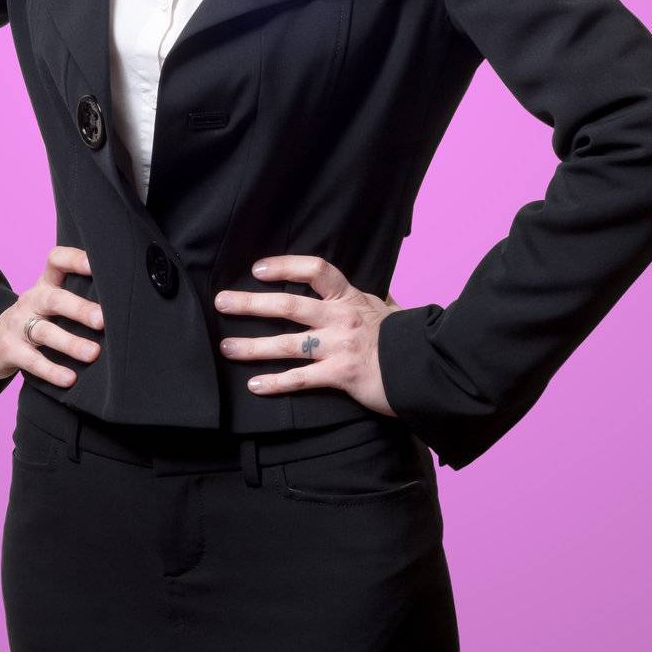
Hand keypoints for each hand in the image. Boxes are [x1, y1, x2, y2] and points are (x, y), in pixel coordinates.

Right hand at [0, 246, 103, 389]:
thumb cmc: (37, 319)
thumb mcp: (52, 302)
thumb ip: (78, 296)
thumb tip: (125, 305)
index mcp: (45, 284)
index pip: (57, 260)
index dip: (75, 259)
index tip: (97, 265)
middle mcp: (31, 300)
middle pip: (54, 299)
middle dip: (79, 309)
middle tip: (102, 320)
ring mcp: (18, 324)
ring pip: (45, 332)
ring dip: (70, 343)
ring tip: (93, 353)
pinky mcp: (9, 349)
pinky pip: (32, 361)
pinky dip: (51, 370)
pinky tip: (69, 378)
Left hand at [214, 255, 403, 416]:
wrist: (429, 368)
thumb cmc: (410, 338)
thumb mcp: (390, 310)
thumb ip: (374, 302)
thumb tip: (378, 297)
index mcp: (350, 297)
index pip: (315, 270)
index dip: (284, 266)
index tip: (257, 269)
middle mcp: (340, 317)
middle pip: (287, 304)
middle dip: (250, 303)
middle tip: (222, 301)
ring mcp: (339, 346)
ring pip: (287, 343)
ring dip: (253, 346)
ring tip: (227, 347)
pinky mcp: (341, 375)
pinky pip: (301, 379)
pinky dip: (276, 383)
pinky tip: (255, 385)